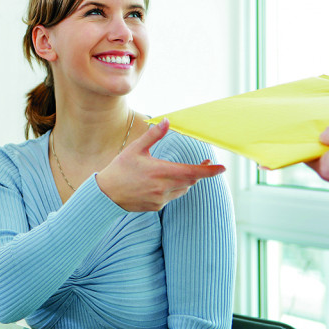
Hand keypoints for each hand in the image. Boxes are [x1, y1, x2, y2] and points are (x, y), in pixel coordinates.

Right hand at [96, 118, 224, 211]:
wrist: (107, 194)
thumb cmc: (120, 168)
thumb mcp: (135, 149)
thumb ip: (154, 135)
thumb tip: (167, 121)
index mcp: (160, 171)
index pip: (192, 172)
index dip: (209, 171)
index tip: (222, 167)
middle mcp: (163, 187)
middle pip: (191, 181)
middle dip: (200, 172)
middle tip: (206, 163)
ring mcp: (160, 199)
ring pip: (183, 189)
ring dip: (187, 180)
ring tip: (184, 171)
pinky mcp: (156, 206)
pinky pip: (172, 197)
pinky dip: (174, 188)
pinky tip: (164, 182)